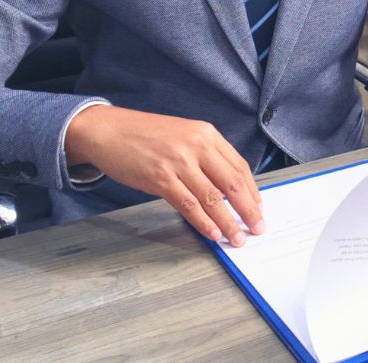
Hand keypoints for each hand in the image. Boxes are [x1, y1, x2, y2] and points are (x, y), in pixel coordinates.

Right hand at [65, 104, 264, 246]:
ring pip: (213, 198)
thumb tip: (226, 186)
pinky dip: (204, 222)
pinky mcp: (160, 178)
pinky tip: (212, 233)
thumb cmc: (145, 135)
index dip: (252, 191)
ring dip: (228, 222)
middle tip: (258, 227)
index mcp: (206, 134)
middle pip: (232, 183)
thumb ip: (206, 155)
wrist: (108, 130)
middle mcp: (196, 145)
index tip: (259, 208)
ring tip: (237, 238)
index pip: (239, 166)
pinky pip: (188, 205)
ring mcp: (178, 162)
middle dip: (248, 210)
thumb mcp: (183, 135)